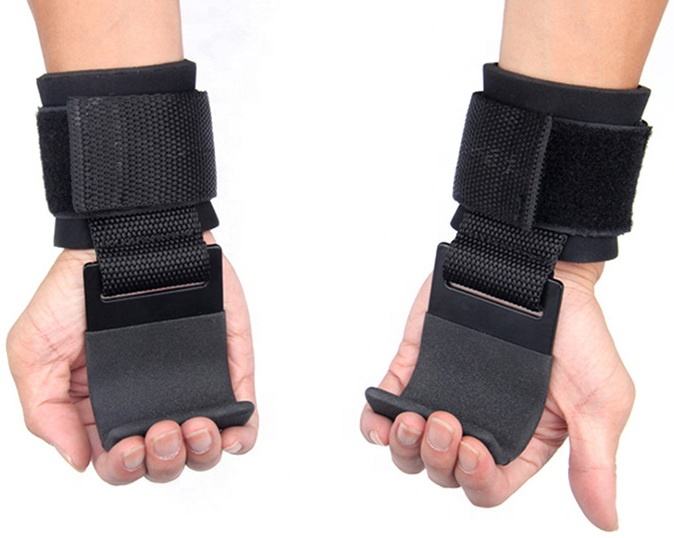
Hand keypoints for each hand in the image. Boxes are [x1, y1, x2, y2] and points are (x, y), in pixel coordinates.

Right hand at [7, 232, 257, 483]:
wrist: (126, 238)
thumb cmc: (77, 292)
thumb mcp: (33, 349)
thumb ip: (45, 410)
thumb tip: (78, 459)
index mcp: (104, 407)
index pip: (119, 462)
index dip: (125, 467)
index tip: (127, 445)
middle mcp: (148, 402)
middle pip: (165, 462)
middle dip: (164, 460)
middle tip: (161, 432)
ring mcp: (190, 385)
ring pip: (206, 447)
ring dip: (203, 452)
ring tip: (194, 426)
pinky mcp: (226, 365)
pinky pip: (243, 413)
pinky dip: (242, 433)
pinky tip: (230, 430)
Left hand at [360, 261, 633, 530]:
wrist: (536, 270)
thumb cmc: (575, 332)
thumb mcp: (600, 401)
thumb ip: (592, 462)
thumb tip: (606, 521)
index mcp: (519, 441)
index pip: (486, 486)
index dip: (474, 479)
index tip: (475, 449)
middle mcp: (479, 423)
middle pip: (442, 471)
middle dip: (437, 458)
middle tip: (447, 422)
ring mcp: (444, 395)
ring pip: (409, 448)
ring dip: (403, 446)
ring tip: (412, 419)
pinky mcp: (416, 367)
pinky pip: (383, 407)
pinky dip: (373, 422)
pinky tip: (380, 418)